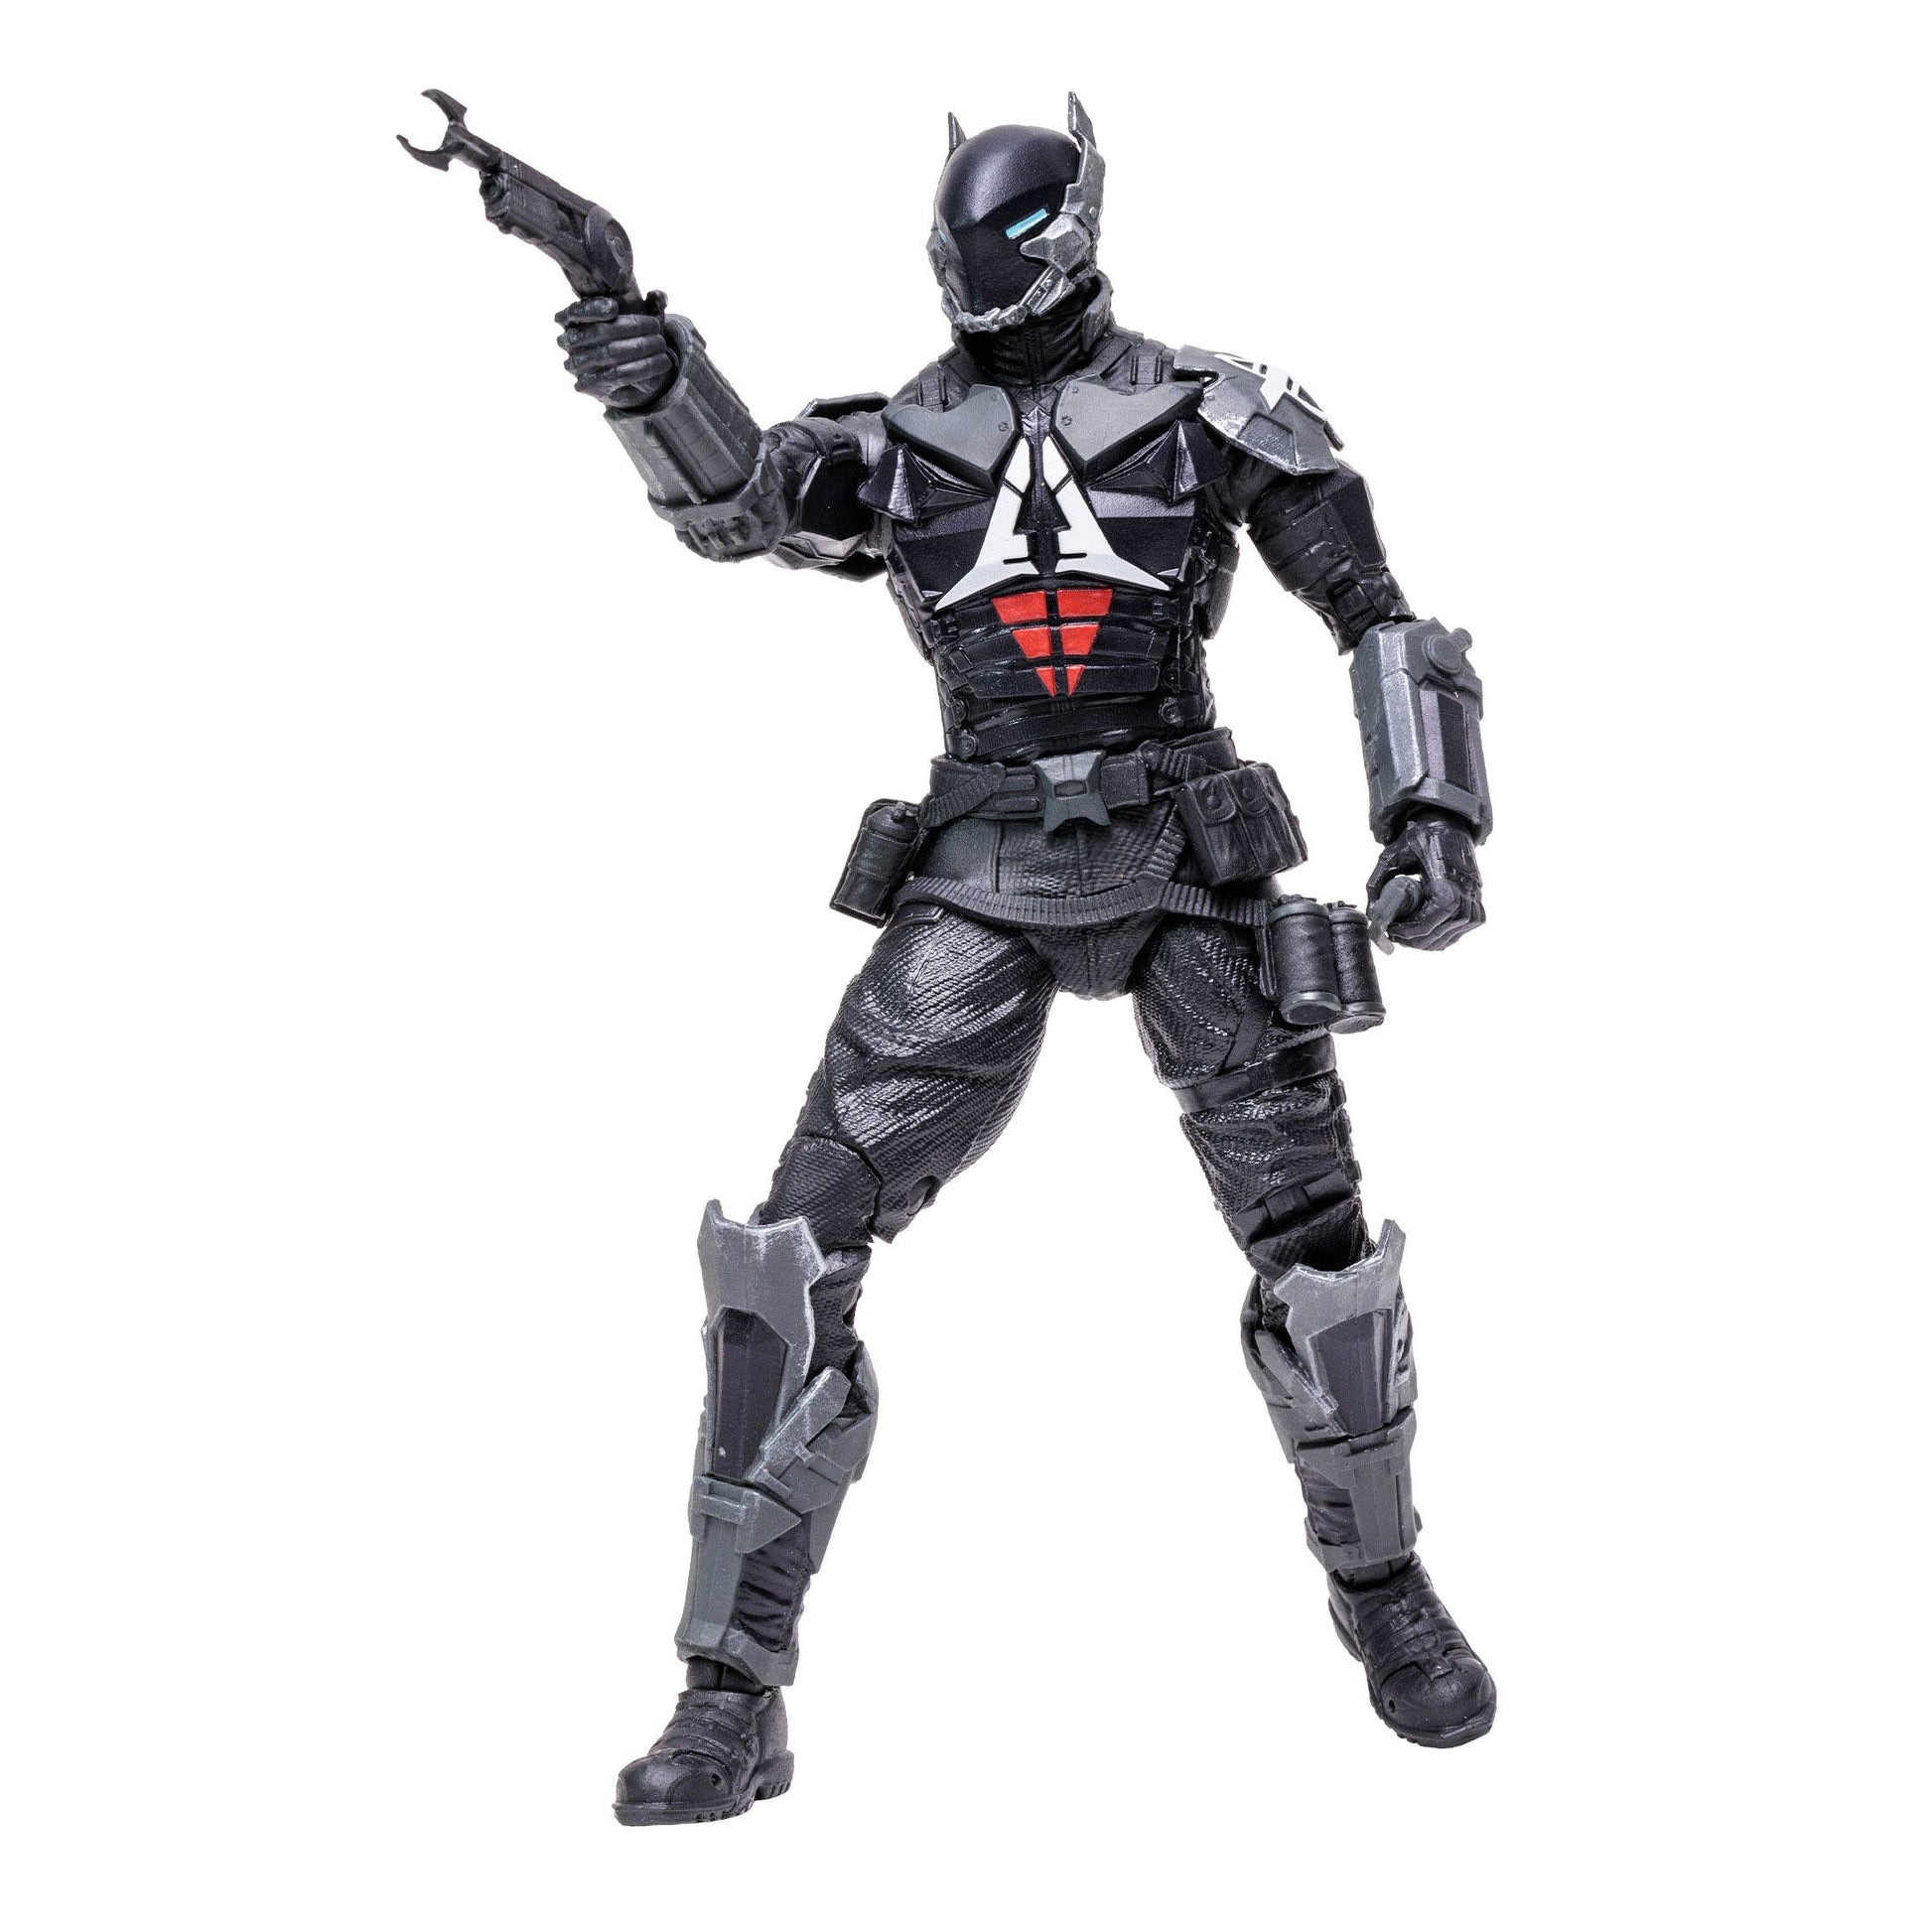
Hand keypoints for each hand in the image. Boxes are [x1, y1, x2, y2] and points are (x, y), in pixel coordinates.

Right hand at [556, 295, 673, 410]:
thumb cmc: (626, 338)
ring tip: (661, 343)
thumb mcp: (637, 319)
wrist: (625, 377)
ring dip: (640, 347)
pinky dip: (643, 368)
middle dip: (631, 327)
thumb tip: (659, 295)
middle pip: (598, 332)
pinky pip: (618, 375)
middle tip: (655, 326)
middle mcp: (568, 342)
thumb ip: (649, 305)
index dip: (592, 309)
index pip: (574, 312)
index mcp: (571, 320)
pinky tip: (661, 362)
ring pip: (609, 353)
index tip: (614, 307)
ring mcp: (575, 365)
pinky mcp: (588, 385)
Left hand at [1366, 809, 1484, 950]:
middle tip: (1394, 935)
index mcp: (1447, 879)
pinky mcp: (1477, 899)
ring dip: (1429, 940)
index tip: (1392, 930)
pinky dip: (1445, 935)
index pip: (1433, 920)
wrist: (1446, 823)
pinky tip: (1427, 932)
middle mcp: (1466, 891)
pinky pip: (1463, 928)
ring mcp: (1475, 897)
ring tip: (1407, 935)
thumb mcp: (1391, 855)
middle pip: (1441, 932)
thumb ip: (1377, 883)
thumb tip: (1370, 912)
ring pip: (1453, 935)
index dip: (1411, 931)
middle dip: (1415, 939)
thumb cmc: (1420, 837)